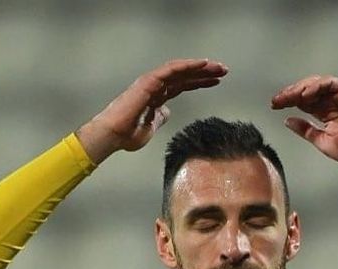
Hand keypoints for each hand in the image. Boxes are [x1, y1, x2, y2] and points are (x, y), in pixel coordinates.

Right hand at [76, 58, 227, 163]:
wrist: (113, 136)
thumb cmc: (127, 134)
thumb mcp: (151, 127)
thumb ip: (160, 118)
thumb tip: (167, 112)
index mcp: (157, 96)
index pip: (182, 85)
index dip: (199, 82)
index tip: (217, 81)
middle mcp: (155, 85)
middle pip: (185, 75)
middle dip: (205, 72)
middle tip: (224, 70)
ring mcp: (152, 82)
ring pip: (181, 69)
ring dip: (201, 67)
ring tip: (219, 68)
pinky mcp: (149, 81)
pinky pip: (172, 69)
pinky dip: (188, 65)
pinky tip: (203, 64)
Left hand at [271, 75, 337, 177]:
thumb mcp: (322, 141)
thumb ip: (306, 130)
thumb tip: (287, 120)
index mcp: (323, 112)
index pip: (301, 102)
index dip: (287, 101)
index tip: (273, 105)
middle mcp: (330, 101)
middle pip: (305, 91)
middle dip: (290, 93)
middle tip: (277, 100)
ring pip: (316, 84)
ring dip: (301, 88)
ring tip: (289, 96)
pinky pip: (330, 83)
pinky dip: (317, 86)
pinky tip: (305, 94)